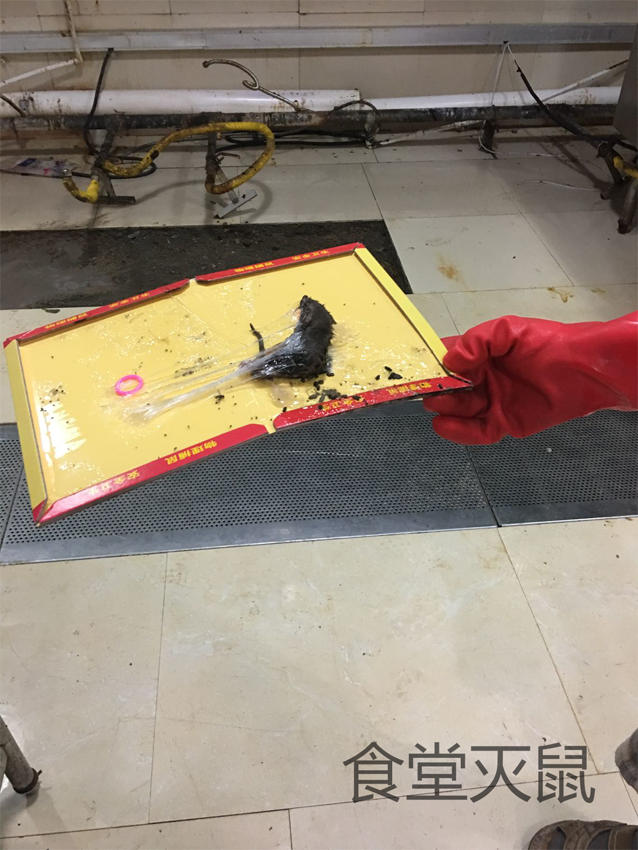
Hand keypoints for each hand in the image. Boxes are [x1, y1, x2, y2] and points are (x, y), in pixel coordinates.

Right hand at [424, 313, 637, 444]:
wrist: (584, 370)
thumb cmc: (548, 343)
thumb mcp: (508, 330)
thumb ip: (477, 341)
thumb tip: (450, 361)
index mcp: (482, 355)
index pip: (448, 358)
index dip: (432, 363)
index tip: (416, 368)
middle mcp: (484, 379)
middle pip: (449, 387)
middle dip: (436, 388)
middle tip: (429, 389)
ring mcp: (493, 402)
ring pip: (459, 409)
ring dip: (445, 406)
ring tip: (437, 402)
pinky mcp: (504, 424)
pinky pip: (476, 432)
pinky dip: (458, 432)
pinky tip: (443, 425)